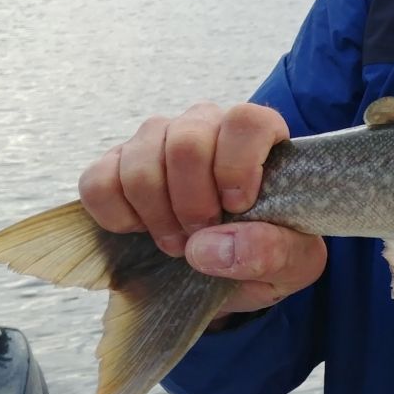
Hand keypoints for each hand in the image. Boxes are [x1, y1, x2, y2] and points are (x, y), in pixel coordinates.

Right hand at [78, 102, 327, 317]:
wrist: (230, 273)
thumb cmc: (270, 253)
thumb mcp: (295, 263)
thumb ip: (273, 251)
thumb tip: (209, 245)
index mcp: (258, 136)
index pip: (246, 120)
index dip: (237, 165)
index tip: (238, 207)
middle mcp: (206, 125)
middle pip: (186, 142)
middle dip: (191, 202)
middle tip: (202, 235)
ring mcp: (158, 141)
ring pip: (140, 159)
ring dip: (157, 213)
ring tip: (178, 243)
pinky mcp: (116, 165)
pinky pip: (98, 180)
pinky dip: (116, 215)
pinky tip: (141, 230)